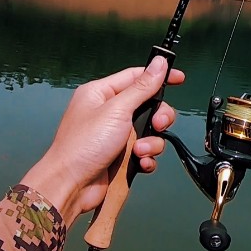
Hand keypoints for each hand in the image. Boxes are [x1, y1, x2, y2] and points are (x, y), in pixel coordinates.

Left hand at [19, 56, 184, 225]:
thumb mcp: (116, 110)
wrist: (70, 186)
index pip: (136, 76)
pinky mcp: (121, 155)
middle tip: (159, 124)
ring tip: (140, 151)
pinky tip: (141, 162)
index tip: (179, 78)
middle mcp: (109, 112)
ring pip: (150, 130)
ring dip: (152, 142)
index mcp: (101, 93)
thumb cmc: (82, 146)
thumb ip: (142, 87)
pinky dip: (148, 157)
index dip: (159, 76)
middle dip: (159, 116)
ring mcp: (116, 134)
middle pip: (149, 105)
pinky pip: (146, 151)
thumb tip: (160, 63)